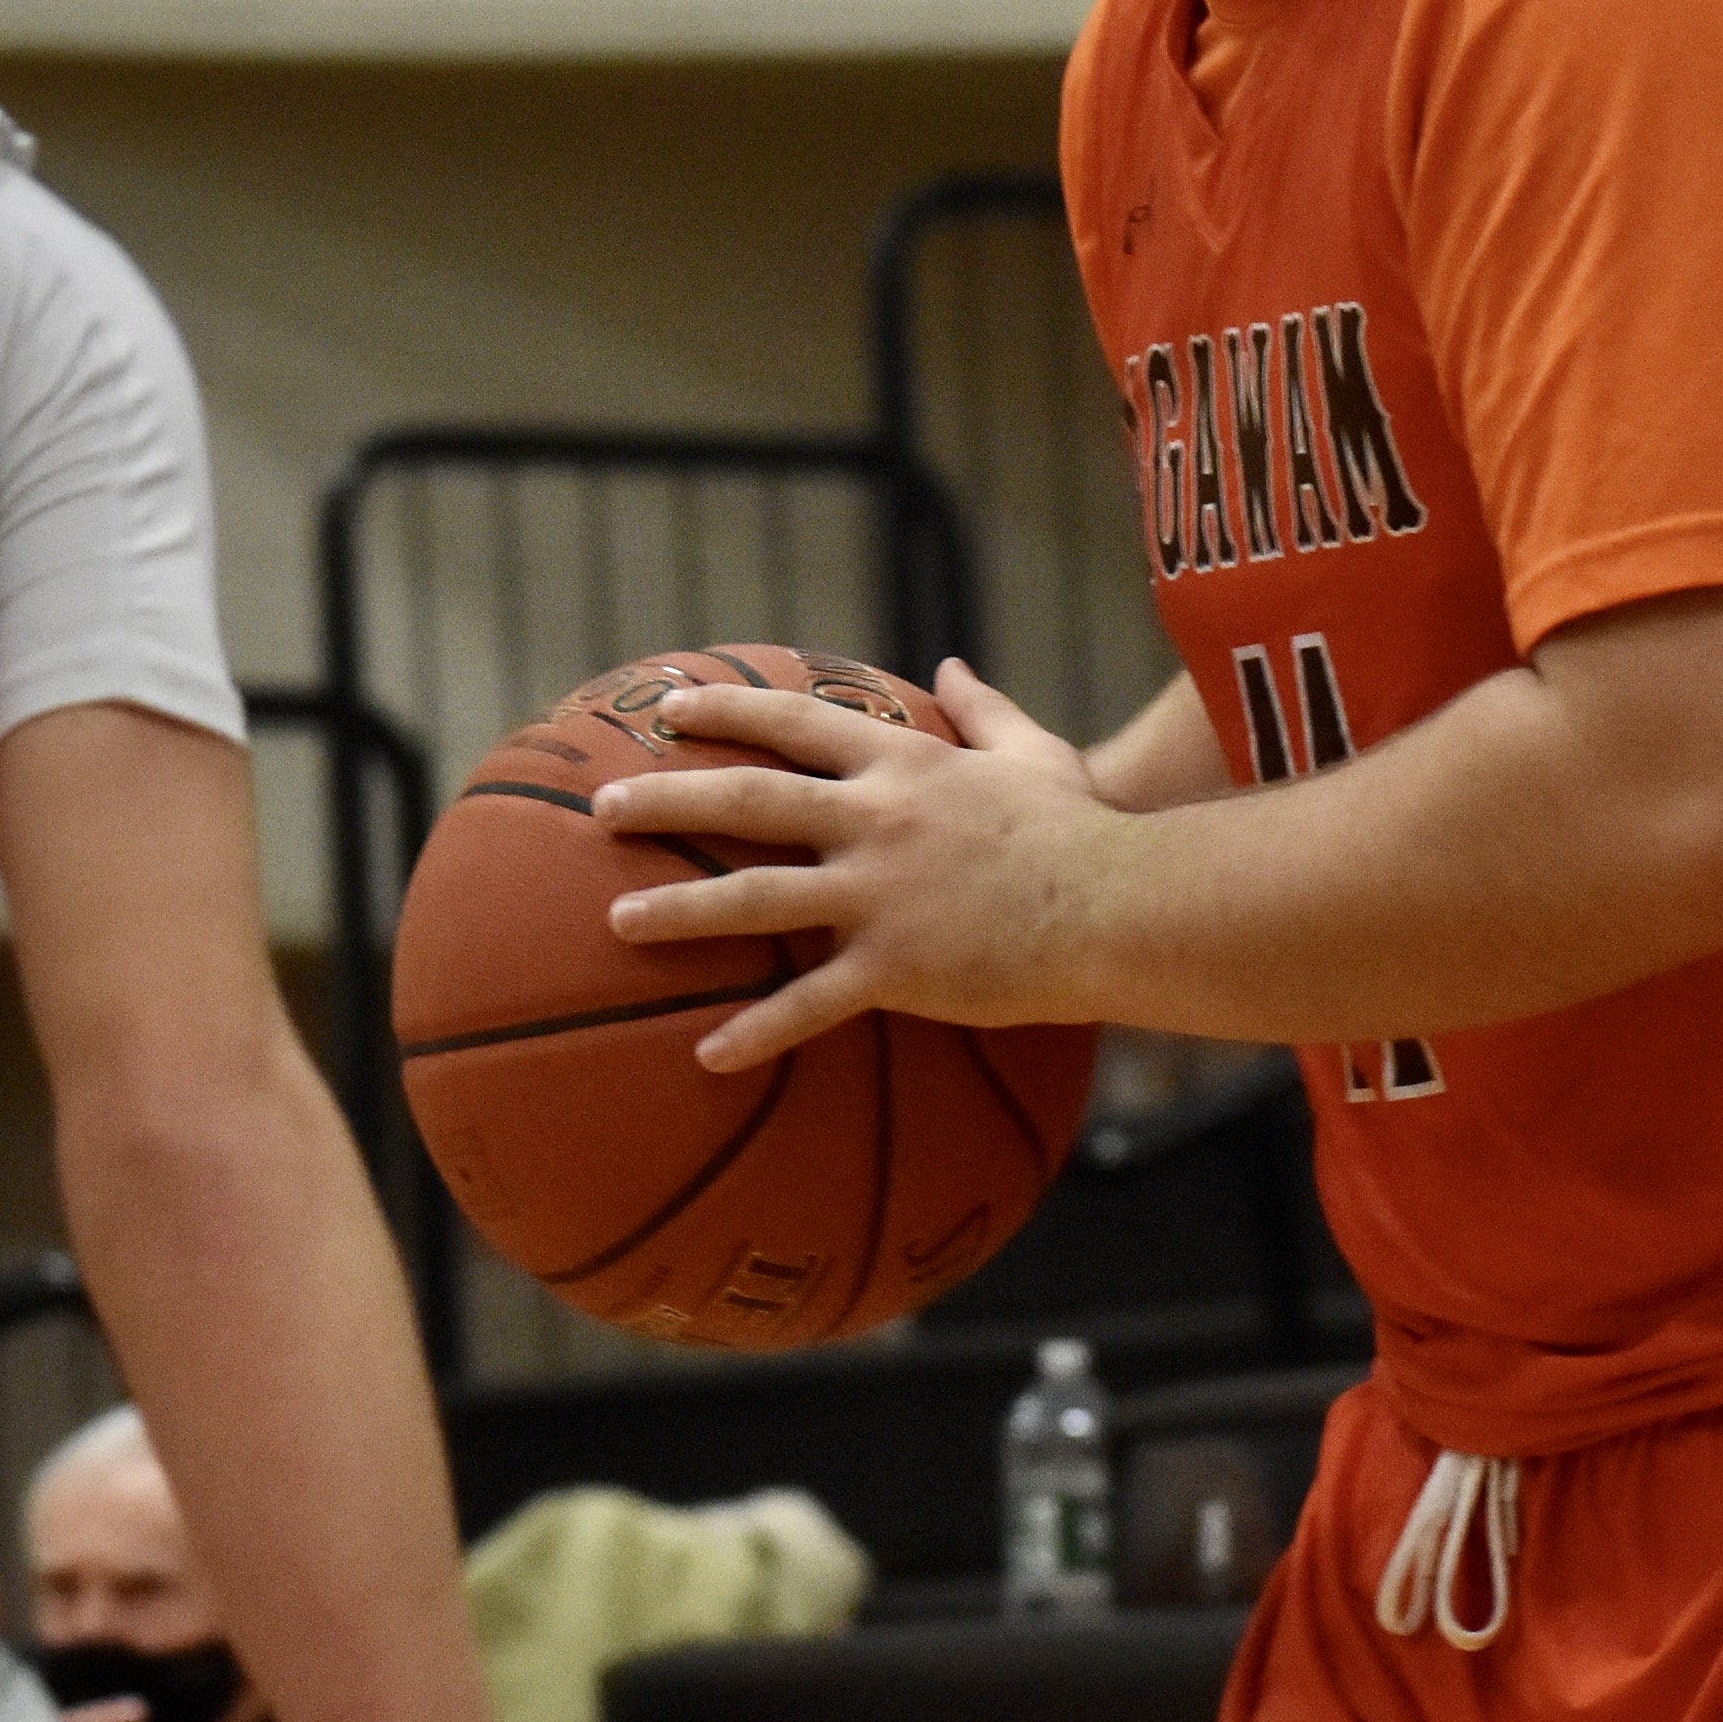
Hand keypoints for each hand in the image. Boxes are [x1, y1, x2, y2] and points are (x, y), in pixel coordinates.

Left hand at [588, 662, 1113, 1071]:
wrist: (1119, 905)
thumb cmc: (1083, 832)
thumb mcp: (1035, 754)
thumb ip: (985, 710)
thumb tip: (951, 667)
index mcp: (902, 766)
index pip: (795, 723)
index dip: (727, 711)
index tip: (668, 706)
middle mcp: (875, 821)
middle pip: (749, 800)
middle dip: (668, 798)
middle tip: (604, 805)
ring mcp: (879, 894)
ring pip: (756, 897)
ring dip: (680, 910)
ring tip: (617, 923)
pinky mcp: (895, 966)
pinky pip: (810, 1004)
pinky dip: (757, 1030)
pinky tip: (707, 1054)